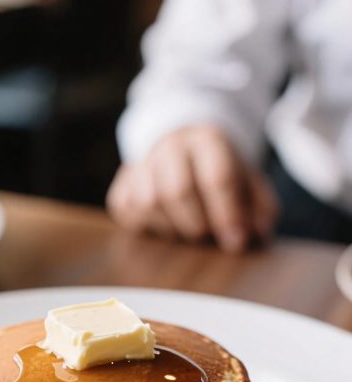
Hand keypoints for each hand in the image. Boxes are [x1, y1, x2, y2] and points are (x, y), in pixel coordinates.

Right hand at [107, 125, 278, 252]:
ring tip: (185, 229)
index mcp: (207, 139)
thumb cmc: (219, 174)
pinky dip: (148, 227)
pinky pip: (129, 214)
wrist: (182, 151)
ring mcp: (141, 166)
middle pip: (177, 191)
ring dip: (171, 227)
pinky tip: (165, 224)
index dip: (227, 214)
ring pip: (149, 203)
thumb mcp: (248, 183)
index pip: (216, 177)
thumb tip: (258, 233)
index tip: (236, 242)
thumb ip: (261, 207)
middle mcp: (170, 146)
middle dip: (197, 224)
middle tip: (207, 236)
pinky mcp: (120, 189)